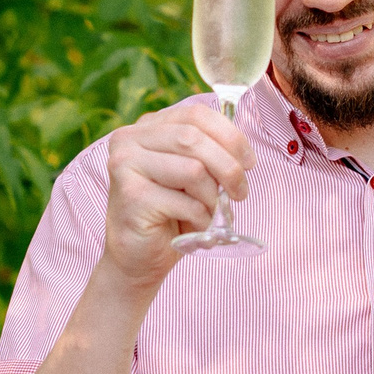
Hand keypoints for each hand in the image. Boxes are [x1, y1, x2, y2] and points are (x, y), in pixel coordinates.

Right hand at [99, 100, 253, 289]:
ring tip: (211, 215)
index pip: (195, 115)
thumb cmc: (168, 216)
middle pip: (194, 138)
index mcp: (145, 128)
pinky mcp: (132, 196)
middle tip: (240, 192)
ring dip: (213, 198)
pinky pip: (186, 202)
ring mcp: (125, 166)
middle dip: (228, 167)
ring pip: (193, 170)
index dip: (230, 136)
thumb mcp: (189, 177)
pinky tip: (195, 228)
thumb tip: (241, 155)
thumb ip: (206, 155)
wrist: (136, 259)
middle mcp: (128, 140)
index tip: (248, 162)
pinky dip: (201, 219)